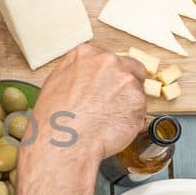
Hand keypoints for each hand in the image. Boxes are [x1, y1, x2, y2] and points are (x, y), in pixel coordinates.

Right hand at [23, 45, 145, 167]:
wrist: (63, 140)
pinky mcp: (138, 101)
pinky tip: (113, 127)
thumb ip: (79, 73)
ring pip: (136, 92)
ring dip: (128, 104)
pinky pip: (140, 111)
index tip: (107, 86)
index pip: (110, 58)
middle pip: (131, 69)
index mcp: (87, 54)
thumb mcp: (56, 82)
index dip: (110, 75)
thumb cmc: (55, 118)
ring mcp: (126, 81)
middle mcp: (109, 62)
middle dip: (125, 86)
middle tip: (111, 104)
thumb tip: (87, 78)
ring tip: (107, 120)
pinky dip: (130, 120)